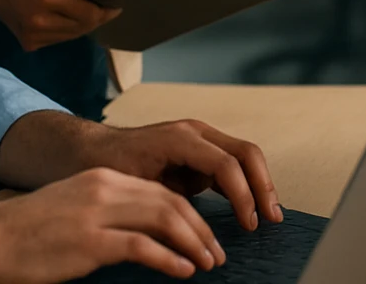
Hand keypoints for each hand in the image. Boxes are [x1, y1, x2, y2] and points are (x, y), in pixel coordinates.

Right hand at [0, 0, 117, 50]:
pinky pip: (57, 39)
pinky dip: (66, 29)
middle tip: (107, 8)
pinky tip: (65, 16)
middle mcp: (38, 23)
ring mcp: (31, 36)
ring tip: (88, 10)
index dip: (106, 12)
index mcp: (46, 0)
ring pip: (71, 36)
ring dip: (82, 25)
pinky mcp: (27, 43)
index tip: (118, 7)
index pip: (87, 15)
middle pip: (81, 28)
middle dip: (96, 19)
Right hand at [0, 168, 225, 281]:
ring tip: (206, 264)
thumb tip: (142, 236)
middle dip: (200, 229)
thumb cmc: (28, 233)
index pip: (160, 191)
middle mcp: (104, 188)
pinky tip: (182, 271)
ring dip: (192, 242)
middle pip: (169, 202)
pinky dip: (169, 259)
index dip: (190, 214)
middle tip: (216, 254)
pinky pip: (142, 246)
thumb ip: (107, 215)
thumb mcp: (74, 211)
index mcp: (102, 179)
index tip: (205, 238)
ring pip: (164, 218)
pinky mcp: (89, 241)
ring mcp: (96, 213)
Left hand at [87, 119, 282, 232]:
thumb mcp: (135, 187)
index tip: (249, 224)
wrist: (93, 149)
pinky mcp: (201, 151)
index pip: (226, 164)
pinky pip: (232, 165)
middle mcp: (196, 132)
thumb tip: (192, 232)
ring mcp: (200, 139)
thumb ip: (166, 203)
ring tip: (270, 216)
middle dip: (263, 186)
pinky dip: (246, 185)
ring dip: (260, 185)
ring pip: (245, 156)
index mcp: (181, 137)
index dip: (243, 195)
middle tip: (273, 218)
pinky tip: (252, 209)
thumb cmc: (109, 167)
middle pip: (245, 152)